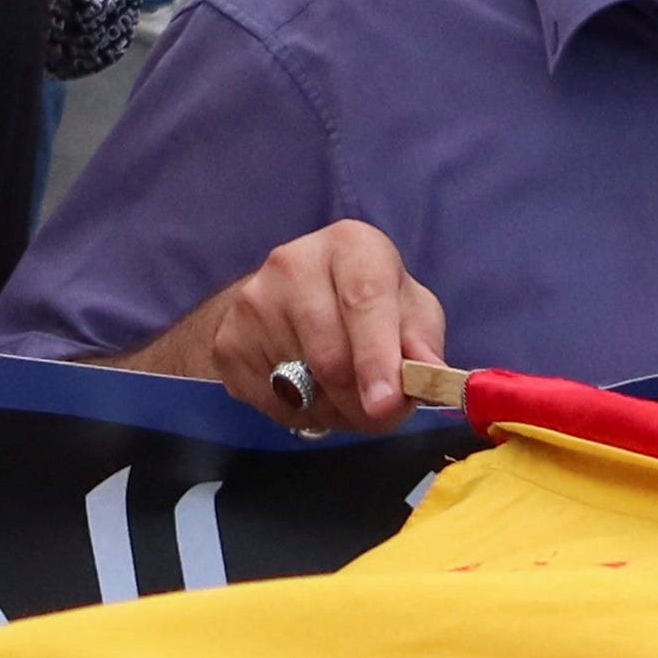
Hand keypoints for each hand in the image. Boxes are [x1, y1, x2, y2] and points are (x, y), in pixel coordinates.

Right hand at [189, 221, 448, 433]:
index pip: (363, 301)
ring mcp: (253, 301)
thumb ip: (423, 341)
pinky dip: (298, 412)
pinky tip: (308, 390)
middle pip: (332, 356)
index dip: (376, 357)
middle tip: (376, 412)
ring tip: (342, 392)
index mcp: (351, 245)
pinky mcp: (229, 341)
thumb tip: (429, 374)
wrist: (289, 300)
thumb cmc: (366, 304)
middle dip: (361, 401)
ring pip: (303, 385)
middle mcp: (294, 262)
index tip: (385, 403)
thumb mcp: (411, 310)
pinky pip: (271, 401)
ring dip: (333, 408)